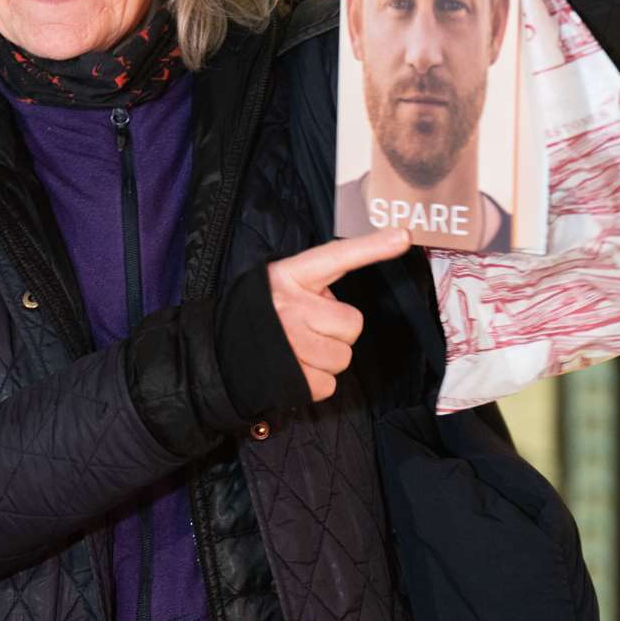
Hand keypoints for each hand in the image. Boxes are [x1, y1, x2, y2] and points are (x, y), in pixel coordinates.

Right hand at [266, 229, 410, 401]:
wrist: (215, 354)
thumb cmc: (257, 316)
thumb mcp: (278, 286)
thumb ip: (311, 287)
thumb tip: (339, 310)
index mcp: (290, 276)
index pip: (336, 257)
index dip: (371, 247)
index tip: (404, 236)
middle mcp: (291, 306)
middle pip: (352, 323)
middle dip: (336, 331)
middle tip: (307, 329)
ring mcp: (292, 343)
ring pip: (343, 357)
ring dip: (325, 358)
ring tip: (296, 351)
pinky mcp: (293, 378)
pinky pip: (330, 384)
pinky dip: (315, 382)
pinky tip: (293, 370)